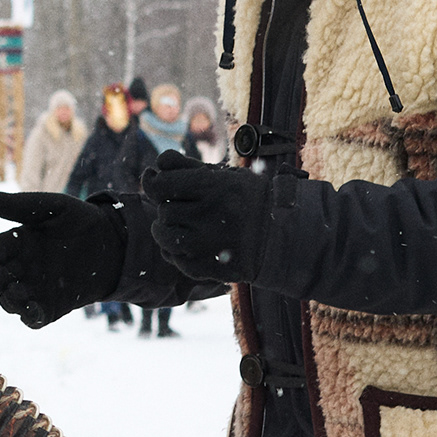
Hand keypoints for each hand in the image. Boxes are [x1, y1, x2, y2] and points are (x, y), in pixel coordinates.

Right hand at [0, 191, 126, 328]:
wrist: (114, 244)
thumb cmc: (81, 221)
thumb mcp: (54, 208)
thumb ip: (22, 206)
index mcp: (16, 243)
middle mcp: (20, 268)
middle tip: (1, 276)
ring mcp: (34, 289)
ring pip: (9, 301)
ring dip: (8, 300)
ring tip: (17, 293)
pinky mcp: (51, 307)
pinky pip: (33, 318)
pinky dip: (29, 317)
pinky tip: (33, 310)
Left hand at [142, 151, 277, 282]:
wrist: (285, 233)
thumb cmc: (249, 199)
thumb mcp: (224, 176)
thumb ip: (186, 168)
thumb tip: (151, 170)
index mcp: (216, 187)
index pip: (161, 185)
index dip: (156, 184)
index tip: (163, 186)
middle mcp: (214, 215)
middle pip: (164, 212)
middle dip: (168, 208)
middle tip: (182, 208)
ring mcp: (214, 245)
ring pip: (166, 238)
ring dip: (166, 232)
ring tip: (178, 227)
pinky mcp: (216, 268)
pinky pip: (179, 261)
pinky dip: (177, 254)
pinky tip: (190, 245)